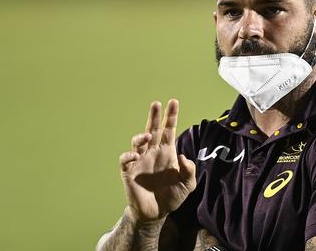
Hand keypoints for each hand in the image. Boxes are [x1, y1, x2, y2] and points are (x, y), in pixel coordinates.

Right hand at [119, 99, 196, 222]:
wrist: (157, 213)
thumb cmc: (173, 195)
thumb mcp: (188, 184)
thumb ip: (189, 170)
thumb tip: (182, 156)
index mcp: (167, 151)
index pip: (169, 129)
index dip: (171, 116)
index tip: (173, 102)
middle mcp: (153, 152)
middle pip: (152, 130)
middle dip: (154, 116)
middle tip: (156, 104)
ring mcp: (140, 161)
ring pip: (137, 142)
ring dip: (140, 138)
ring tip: (146, 137)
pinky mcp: (129, 173)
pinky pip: (126, 161)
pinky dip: (128, 156)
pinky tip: (135, 157)